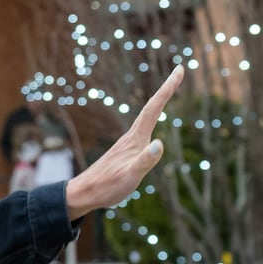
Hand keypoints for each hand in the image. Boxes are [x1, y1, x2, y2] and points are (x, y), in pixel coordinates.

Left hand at [64, 65, 183, 218]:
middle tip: (179, 71)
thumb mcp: (130, 176)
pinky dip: (151, 119)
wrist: (83, 194)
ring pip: (146, 118)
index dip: (167, 88)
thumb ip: (145, 161)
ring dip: (159, 102)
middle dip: (166, 90)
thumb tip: (159, 143)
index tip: (179, 69)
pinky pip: (142, 130)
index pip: (154, 108)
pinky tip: (151, 123)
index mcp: (135, 139)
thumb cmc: (106, 187)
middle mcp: (131, 137)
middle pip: (151, 108)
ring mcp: (127, 144)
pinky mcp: (124, 153)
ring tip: (169, 90)